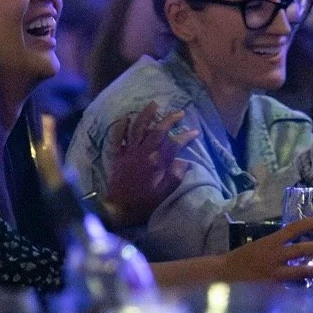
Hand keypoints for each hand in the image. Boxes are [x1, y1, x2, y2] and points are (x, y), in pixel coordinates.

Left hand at [103, 103, 199, 227]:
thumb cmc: (143, 203)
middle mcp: (143, 153)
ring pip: (137, 128)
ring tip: (154, 104)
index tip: (194, 132)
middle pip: (157, 130)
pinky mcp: (118, 156)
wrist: (117, 208)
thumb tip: (184, 162)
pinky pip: (117, 137)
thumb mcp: (163, 194)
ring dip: (146, 115)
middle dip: (169, 119)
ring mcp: (129, 152)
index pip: (174, 144)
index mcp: (156, 162)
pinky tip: (125, 118)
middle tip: (180, 113)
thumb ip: (175, 177)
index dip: (185, 137)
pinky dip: (121, 127)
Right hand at [219, 217, 312, 282]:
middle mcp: (273, 256)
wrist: (221, 276)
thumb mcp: (260, 247)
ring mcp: (273, 274)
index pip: (295, 228)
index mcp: (270, 242)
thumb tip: (300, 249)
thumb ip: (278, 247)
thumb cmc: (242, 261)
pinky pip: (291, 290)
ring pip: (301, 271)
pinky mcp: (271, 290)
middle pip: (303, 250)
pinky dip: (303, 292)